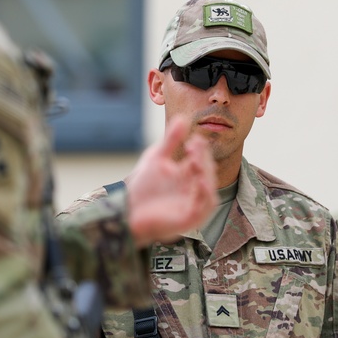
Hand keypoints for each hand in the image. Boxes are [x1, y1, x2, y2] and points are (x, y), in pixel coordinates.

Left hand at [125, 116, 216, 246]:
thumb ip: (171, 140)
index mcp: (188, 176)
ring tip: (196, 161)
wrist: (127, 210)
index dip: (200, 150)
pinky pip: (204, 207)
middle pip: (207, 173)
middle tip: (193, 147)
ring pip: (209, 190)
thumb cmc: (142, 187)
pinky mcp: (190, 219)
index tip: (194, 139)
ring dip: (206, 175)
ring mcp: (193, 206)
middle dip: (203, 160)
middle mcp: (194, 190)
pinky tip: (200, 181)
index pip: (201, 160)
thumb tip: (183, 118)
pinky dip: (205, 194)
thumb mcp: (156, 158)